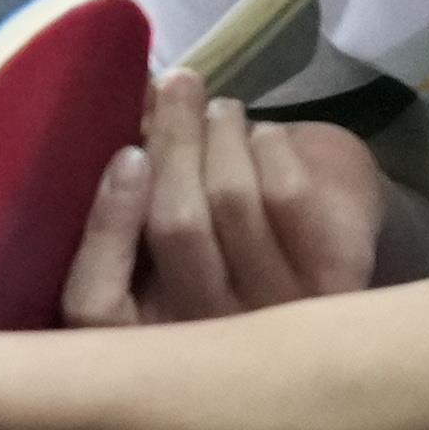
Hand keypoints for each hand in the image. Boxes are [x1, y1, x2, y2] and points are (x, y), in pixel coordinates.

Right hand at [61, 67, 391, 325]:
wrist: (328, 307)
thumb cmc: (218, 269)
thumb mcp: (158, 262)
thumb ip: (135, 209)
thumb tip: (130, 115)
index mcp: (140, 346)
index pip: (94, 303)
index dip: (107, 224)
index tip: (129, 154)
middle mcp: (204, 344)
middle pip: (178, 227)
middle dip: (177, 140)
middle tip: (178, 83)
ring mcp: (273, 318)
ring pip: (233, 201)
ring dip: (223, 135)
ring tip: (222, 108)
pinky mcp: (334, 286)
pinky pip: (289, 197)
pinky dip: (271, 151)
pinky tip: (264, 135)